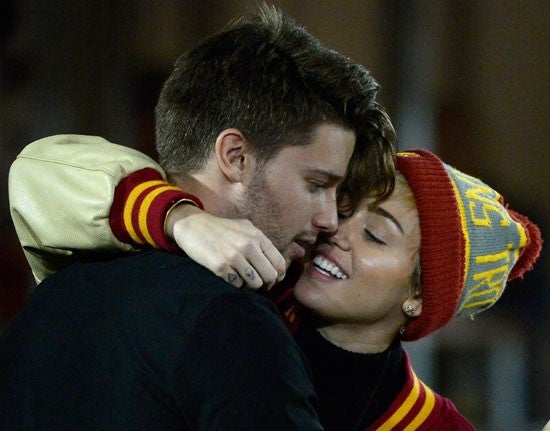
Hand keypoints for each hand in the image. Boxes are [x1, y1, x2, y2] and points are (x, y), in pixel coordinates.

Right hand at [166, 204, 285, 288]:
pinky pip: (237, 284)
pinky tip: (230, 276)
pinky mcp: (220, 266)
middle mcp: (248, 246)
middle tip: (257, 284)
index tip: (271, 280)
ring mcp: (234, 256)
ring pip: (255, 283)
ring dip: (250, 285)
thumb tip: (276, 263)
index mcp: (257, 236)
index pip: (279, 263)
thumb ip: (261, 242)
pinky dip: (235, 283)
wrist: (193, 225)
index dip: (278, 276)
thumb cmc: (221, 228)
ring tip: (243, 279)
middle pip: (270, 276)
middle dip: (266, 284)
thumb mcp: (245, 227)